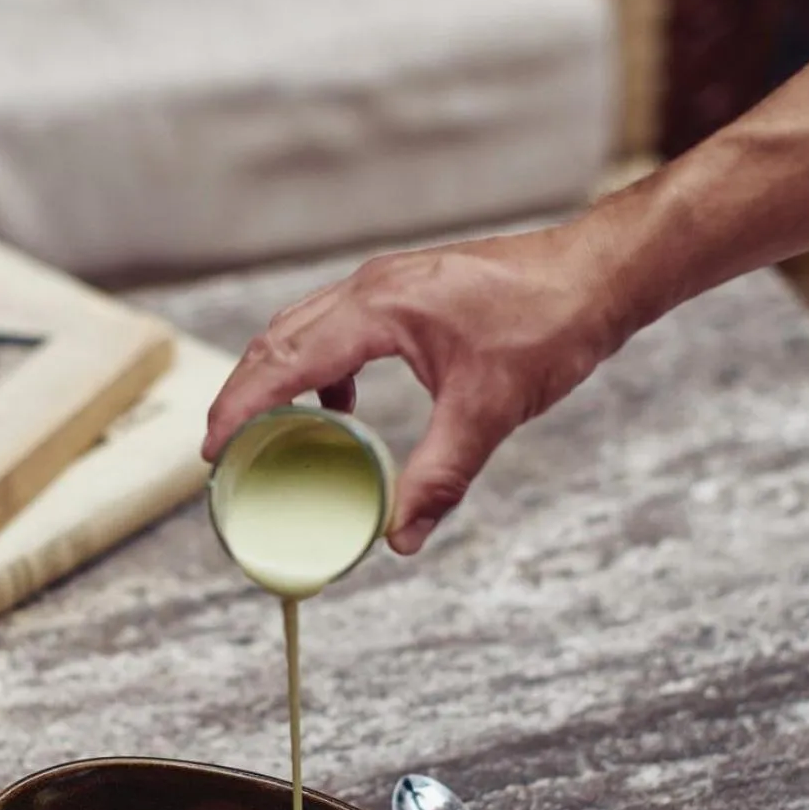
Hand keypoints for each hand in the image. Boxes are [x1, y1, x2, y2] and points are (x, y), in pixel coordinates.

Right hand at [203, 220, 624, 553]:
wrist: (598, 272)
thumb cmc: (550, 324)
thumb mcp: (490, 410)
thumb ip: (440, 475)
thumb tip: (402, 537)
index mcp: (379, 308)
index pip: (285, 360)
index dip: (240, 407)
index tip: (210, 450)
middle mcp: (372, 286)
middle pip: (278, 338)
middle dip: (243, 393)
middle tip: (221, 450)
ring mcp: (388, 283)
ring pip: (304, 327)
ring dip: (277, 376)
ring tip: (266, 430)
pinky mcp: (407, 290)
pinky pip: (338, 326)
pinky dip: (320, 366)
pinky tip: (343, 403)